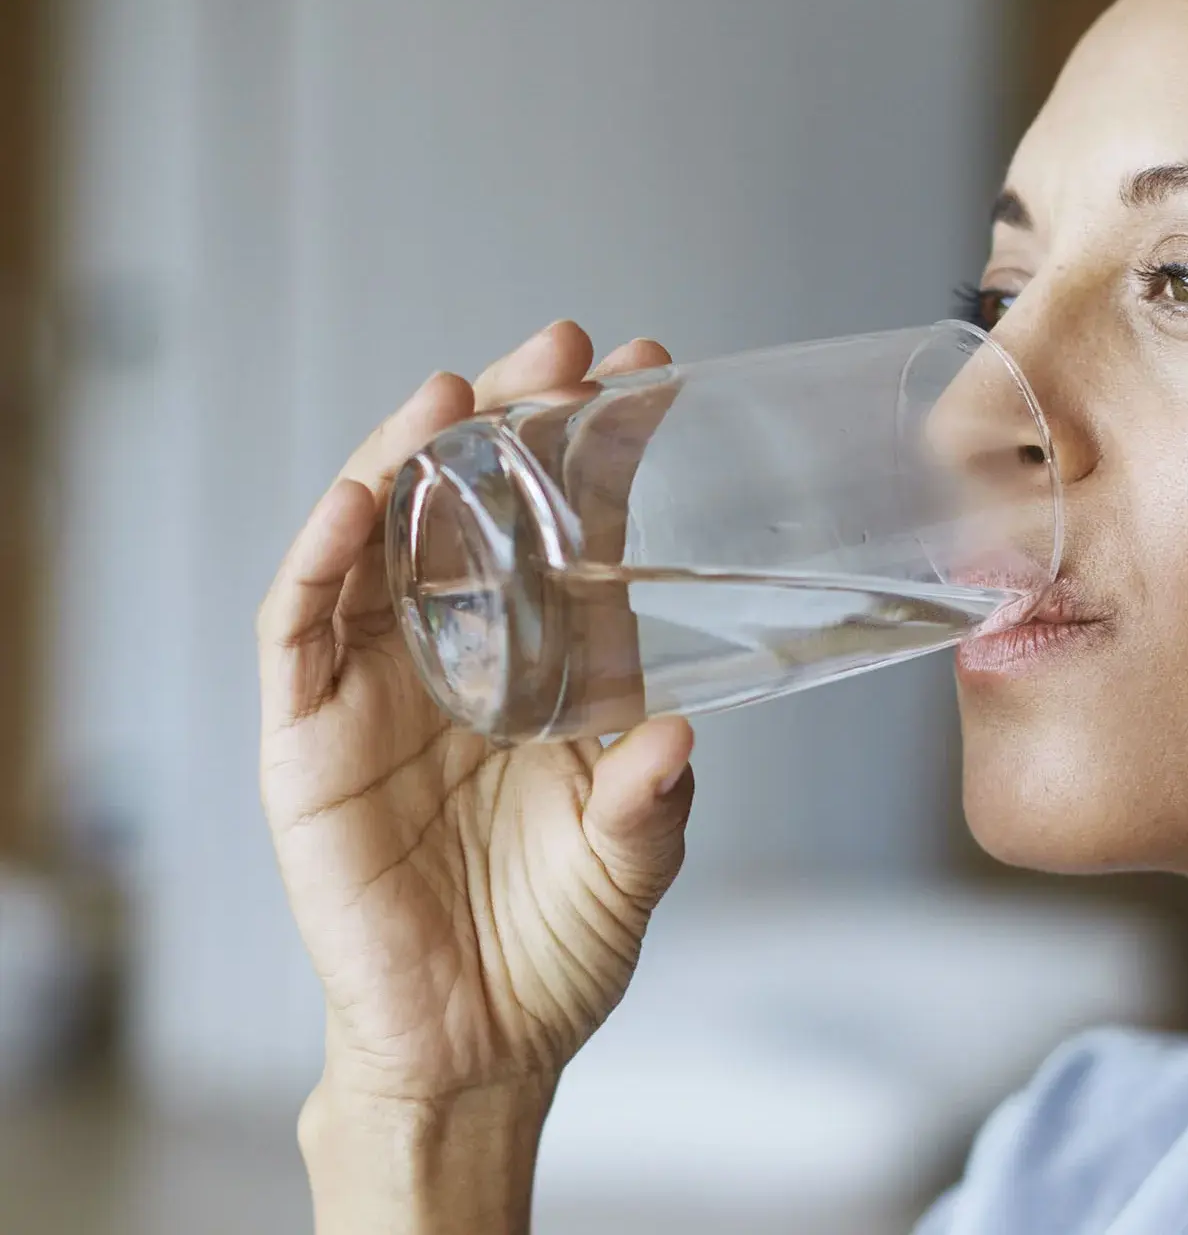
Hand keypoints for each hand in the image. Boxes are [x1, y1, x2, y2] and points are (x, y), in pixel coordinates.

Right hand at [258, 322, 695, 1114]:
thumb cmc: (557, 941)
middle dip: (509, 420)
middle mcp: (459, 653)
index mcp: (547, 664)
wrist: (478, 1046)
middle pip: (470, 506)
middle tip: (564, 348)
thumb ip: (652, 799)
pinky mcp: (306, 739)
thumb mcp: (631, 859)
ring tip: (454, 392)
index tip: (652, 373)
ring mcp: (376, 689)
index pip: (571, 530)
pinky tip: (353, 498)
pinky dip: (320, 558)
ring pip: (377, 542)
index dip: (602, 450)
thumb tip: (681, 734)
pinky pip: (299, 631)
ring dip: (405, 459)